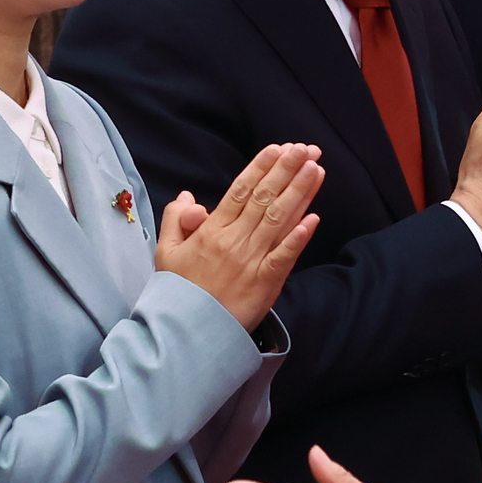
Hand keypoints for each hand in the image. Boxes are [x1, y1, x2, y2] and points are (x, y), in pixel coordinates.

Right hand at [155, 144, 324, 331]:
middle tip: (305, 149)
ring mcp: (251, 261)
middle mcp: (234, 241)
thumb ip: (175, 220)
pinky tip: (313, 217)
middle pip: (264, 198)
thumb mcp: (166, 252)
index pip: (240, 191)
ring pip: (278, 219)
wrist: (185, 333)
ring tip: (315, 169)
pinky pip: (284, 256)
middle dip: (286, 170)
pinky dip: (299, 237)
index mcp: (211, 231)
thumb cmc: (177, 293)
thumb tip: (188, 196)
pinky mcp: (265, 283)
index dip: (260, 168)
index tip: (277, 149)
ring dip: (299, 192)